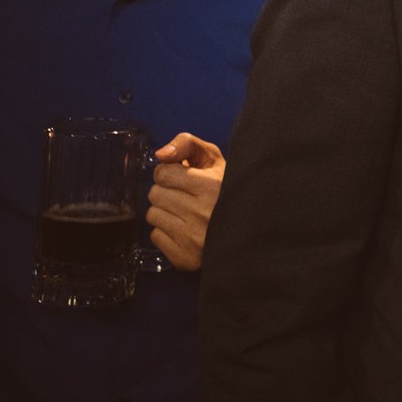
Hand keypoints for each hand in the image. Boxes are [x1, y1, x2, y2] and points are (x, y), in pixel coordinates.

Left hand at [147, 132, 225, 270]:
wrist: (248, 228)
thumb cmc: (225, 189)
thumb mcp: (214, 159)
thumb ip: (187, 144)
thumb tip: (160, 155)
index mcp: (210, 186)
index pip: (163, 173)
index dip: (170, 173)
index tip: (184, 178)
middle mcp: (202, 213)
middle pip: (155, 194)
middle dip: (167, 192)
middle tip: (186, 196)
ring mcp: (193, 238)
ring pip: (153, 215)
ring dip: (165, 212)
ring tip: (185, 212)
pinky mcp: (186, 258)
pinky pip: (155, 237)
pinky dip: (166, 232)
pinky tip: (184, 229)